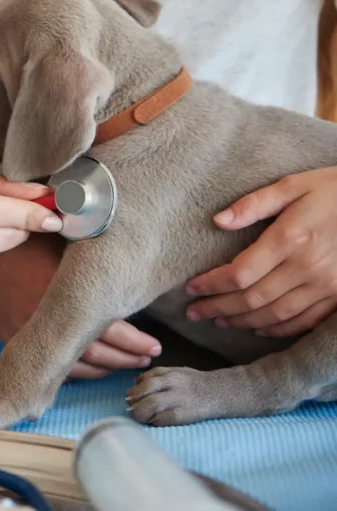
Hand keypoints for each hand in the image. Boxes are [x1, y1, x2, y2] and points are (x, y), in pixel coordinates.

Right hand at [0, 236, 161, 378]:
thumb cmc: (27, 238)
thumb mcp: (63, 240)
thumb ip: (95, 259)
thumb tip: (137, 260)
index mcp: (61, 294)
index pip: (109, 330)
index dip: (135, 342)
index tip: (154, 344)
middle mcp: (43, 319)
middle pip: (96, 354)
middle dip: (127, 358)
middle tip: (148, 357)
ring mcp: (24, 333)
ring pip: (73, 366)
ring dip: (105, 368)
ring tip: (127, 363)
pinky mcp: (11, 337)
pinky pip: (48, 365)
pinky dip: (75, 371)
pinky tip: (93, 366)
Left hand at [186, 168, 336, 336]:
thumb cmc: (334, 190)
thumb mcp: (293, 185)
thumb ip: (254, 204)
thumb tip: (218, 220)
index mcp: (290, 240)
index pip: (239, 273)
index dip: (211, 285)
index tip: (190, 288)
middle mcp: (307, 268)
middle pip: (252, 298)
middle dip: (218, 307)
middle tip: (193, 312)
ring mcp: (326, 286)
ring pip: (275, 314)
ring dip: (242, 321)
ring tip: (218, 320)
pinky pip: (304, 321)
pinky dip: (277, 328)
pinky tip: (258, 328)